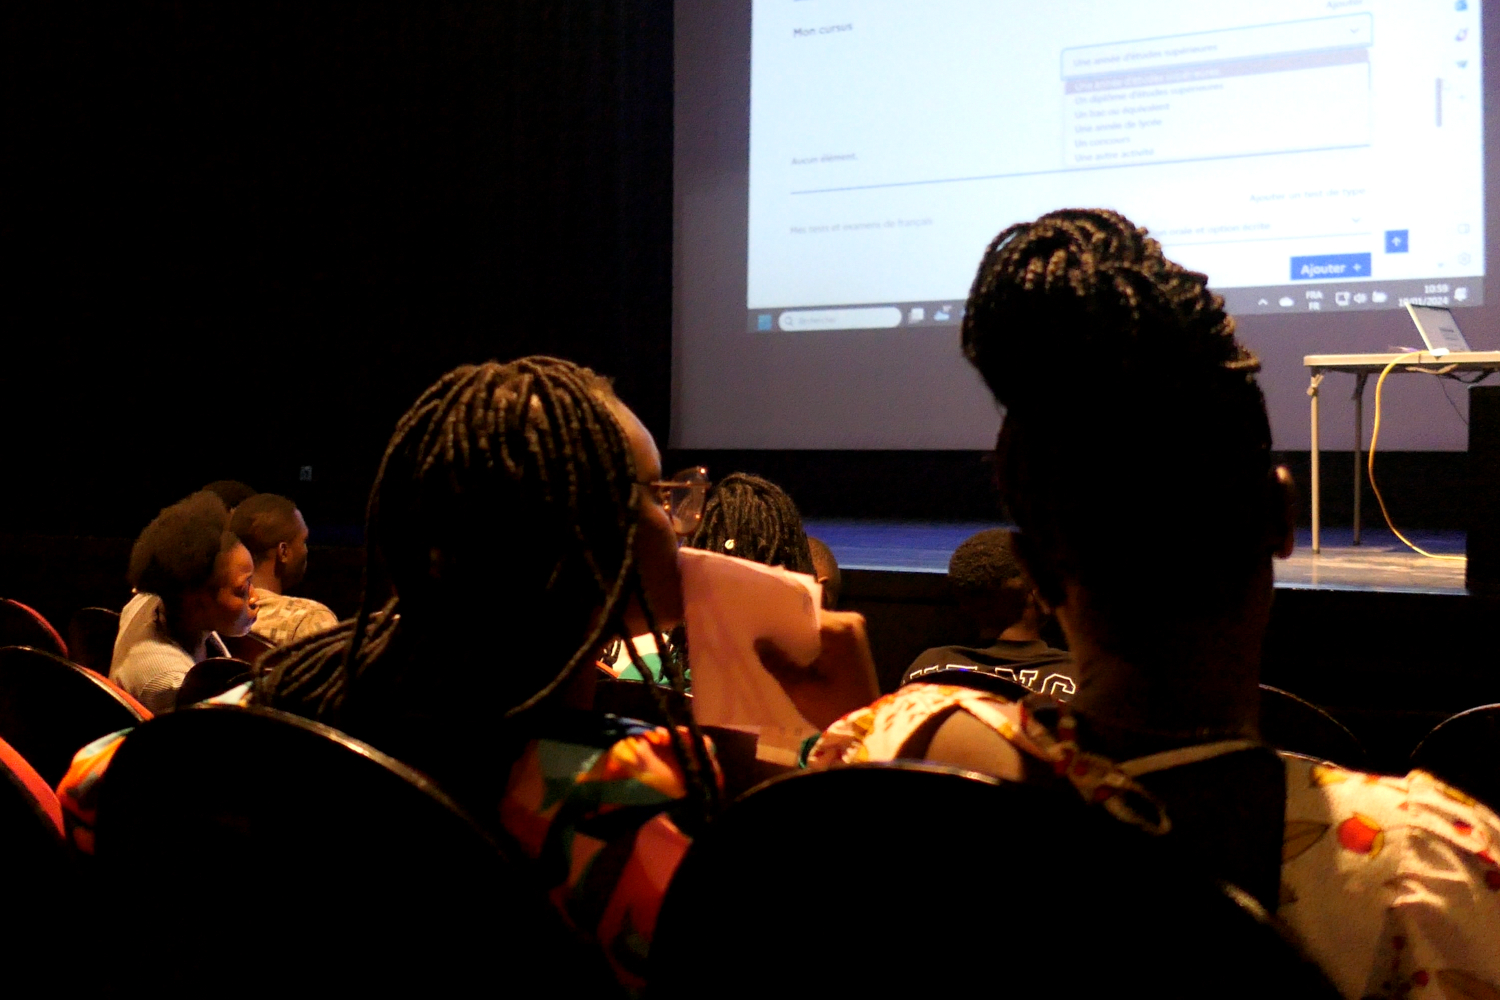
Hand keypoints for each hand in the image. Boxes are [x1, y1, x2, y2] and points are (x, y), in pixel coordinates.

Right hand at [756, 611, 879, 730]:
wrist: (866, 727)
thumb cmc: (834, 708)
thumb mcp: (801, 689)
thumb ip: (777, 663)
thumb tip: (757, 642)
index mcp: (840, 628)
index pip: (801, 615)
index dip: (778, 621)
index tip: (756, 626)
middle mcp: (850, 622)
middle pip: (809, 621)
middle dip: (786, 630)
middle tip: (758, 637)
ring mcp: (855, 632)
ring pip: (815, 629)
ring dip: (797, 639)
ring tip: (770, 646)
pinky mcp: (854, 644)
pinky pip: (825, 638)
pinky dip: (809, 647)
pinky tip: (790, 656)